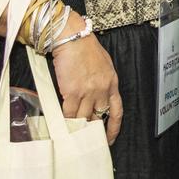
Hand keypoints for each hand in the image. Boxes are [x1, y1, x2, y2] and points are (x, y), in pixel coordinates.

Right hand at [50, 17, 122, 143]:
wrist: (73, 37)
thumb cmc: (85, 48)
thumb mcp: (104, 65)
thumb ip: (103, 82)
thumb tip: (96, 96)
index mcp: (112, 83)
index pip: (117, 111)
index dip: (113, 128)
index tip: (109, 139)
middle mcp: (102, 90)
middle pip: (98, 118)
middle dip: (92, 130)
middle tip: (87, 140)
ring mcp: (88, 92)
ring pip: (83, 118)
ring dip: (77, 127)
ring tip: (71, 135)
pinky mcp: (72, 91)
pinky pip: (69, 113)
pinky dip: (65, 120)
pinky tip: (62, 125)